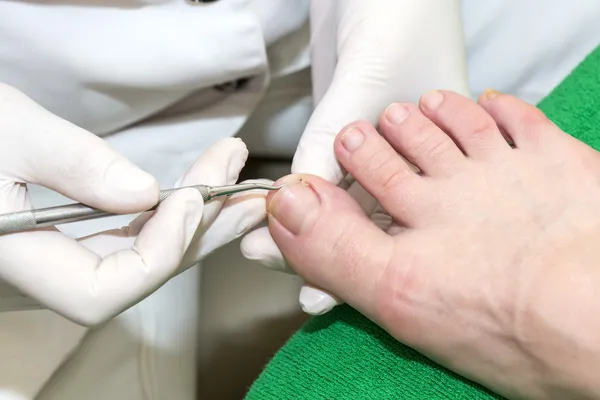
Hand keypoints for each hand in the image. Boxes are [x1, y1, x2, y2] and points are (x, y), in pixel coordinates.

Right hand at [0, 84, 266, 325]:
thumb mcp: (5, 130)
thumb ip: (74, 166)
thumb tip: (147, 195)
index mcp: (12, 261)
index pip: (105, 291)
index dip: (159, 250)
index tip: (192, 198)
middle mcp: (39, 273)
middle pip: (140, 273)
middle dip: (201, 230)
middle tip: (251, 194)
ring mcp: (54, 259)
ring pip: (140, 253)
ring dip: (195, 217)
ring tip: (236, 181)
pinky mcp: (65, 239)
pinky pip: (125, 235)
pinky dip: (165, 211)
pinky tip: (196, 187)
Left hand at [242, 0, 470, 314]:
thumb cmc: (399, 9)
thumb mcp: (369, 75)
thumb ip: (335, 136)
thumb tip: (301, 196)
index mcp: (436, 154)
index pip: (390, 222)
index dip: (351, 261)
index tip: (313, 294)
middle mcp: (407, 156)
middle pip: (362, 216)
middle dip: (317, 246)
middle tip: (269, 265)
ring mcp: (373, 142)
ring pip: (338, 194)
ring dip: (303, 219)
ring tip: (263, 247)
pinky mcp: (344, 120)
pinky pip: (323, 165)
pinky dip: (301, 186)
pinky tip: (281, 206)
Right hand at [264, 90, 599, 398]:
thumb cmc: (504, 325)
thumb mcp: (396, 299)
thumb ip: (335, 249)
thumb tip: (288, 207)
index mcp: (419, 215)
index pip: (371, 173)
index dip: (349, 156)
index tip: (341, 144)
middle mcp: (458, 182)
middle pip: (412, 143)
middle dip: (387, 132)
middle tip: (375, 123)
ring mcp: (510, 168)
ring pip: (462, 124)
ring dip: (438, 112)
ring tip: (424, 105)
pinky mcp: (560, 161)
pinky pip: (524, 120)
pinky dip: (502, 108)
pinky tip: (493, 105)